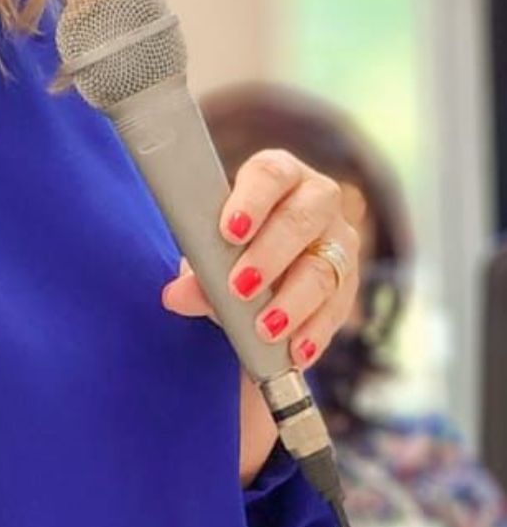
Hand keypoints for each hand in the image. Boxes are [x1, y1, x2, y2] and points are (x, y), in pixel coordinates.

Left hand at [160, 147, 360, 369]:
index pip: (271, 175)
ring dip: (292, 302)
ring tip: (263, 328)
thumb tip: (177, 296)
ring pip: (323, 269)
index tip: (229, 231)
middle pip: (301, 221)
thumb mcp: (212, 251)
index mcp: (279, 175)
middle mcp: (317, 200)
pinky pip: (336, 309)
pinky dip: (313, 333)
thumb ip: (197, 272)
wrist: (263, 268)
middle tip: (239, 287)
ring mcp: (339, 241)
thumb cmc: (233, 245)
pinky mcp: (349, 282)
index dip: (252, 201)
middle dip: (269, 256)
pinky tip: (294, 351)